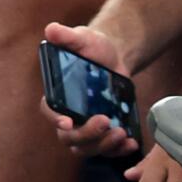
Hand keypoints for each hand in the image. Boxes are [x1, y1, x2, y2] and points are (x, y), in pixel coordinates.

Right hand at [41, 22, 139, 158]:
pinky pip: (106, 149)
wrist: (114, 57)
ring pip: (87, 148)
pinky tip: (132, 143)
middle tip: (106, 123)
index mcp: (57, 96)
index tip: (67, 122)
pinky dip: (118, 151)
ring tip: (122, 134)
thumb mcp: (82, 39)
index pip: (49, 112)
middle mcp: (68, 116)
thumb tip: (51, 30)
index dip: (55, 119)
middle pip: (69, 137)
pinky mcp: (104, 132)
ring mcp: (86, 127)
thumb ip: (67, 37)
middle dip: (86, 135)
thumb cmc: (92, 48)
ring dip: (103, 145)